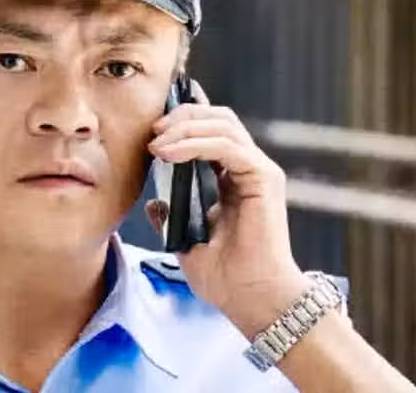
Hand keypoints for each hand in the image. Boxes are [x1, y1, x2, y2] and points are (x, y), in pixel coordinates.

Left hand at [145, 82, 309, 332]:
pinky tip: (170, 155)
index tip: (151, 130)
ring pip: (223, 125)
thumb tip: (153, 203)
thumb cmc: (226, 277)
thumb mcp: (187, 241)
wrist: (251, 300)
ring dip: (184, 129)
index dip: (183, 121)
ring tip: (156, 144)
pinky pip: (227, 147)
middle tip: (151, 131)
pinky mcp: (264, 179)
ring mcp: (259, 171)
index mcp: (234, 178)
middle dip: (182, 117)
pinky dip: (195, 144)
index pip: (212, 131)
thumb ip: (173, 217)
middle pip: (218, 118)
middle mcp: (249, 168)